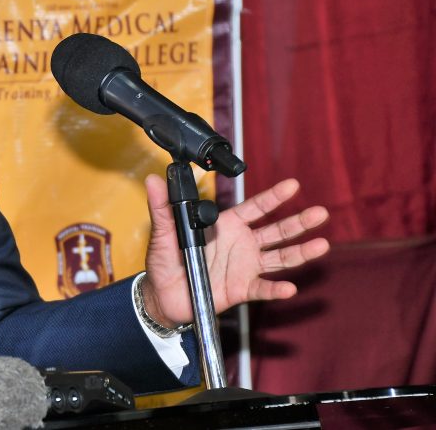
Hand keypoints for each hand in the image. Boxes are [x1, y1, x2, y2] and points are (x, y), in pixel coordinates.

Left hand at [141, 175, 330, 327]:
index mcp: (227, 225)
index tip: (293, 185)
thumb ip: (163, 208)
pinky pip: (263, 288)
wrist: (163, 296)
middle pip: (276, 231)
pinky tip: (289, 287)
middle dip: (299, 222)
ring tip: (321, 245)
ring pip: (279, 258)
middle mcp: (242, 244)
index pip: (255, 208)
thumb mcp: (163, 233)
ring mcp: (245, 267)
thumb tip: (154, 180)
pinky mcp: (242, 289)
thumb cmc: (165, 262)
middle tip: (320, 213)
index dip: (274, 197)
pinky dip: (276, 289)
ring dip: (300, 252)